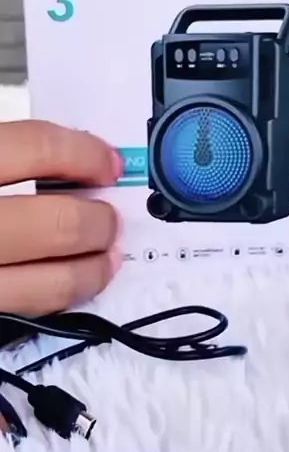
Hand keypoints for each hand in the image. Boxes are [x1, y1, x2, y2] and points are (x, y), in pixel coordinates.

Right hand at [0, 121, 121, 315]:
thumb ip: (7, 148)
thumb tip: (68, 153)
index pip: (37, 148)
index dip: (86, 154)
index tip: (109, 162)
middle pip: (58, 222)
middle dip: (99, 220)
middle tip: (110, 215)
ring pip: (50, 283)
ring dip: (92, 267)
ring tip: (105, 253)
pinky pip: (28, 308)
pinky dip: (59, 294)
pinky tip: (69, 281)